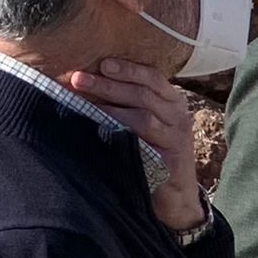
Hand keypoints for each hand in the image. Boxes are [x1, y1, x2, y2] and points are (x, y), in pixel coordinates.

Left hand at [63, 58, 205, 232]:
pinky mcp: (172, 160)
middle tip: (78, 79)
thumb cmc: (153, 150)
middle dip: (108, 85)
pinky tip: (100, 131)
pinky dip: (121, 136)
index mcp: (172, 101)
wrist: (175, 193)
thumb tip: (86, 78)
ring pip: (143, 117)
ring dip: (110, 109)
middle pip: (144, 94)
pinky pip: (144, 145)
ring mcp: (177, 138)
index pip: (152, 77)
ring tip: (83, 103)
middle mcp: (179, 116)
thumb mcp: (148, 120)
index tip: (102, 63)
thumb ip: (130, 101)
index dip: (128, 69)